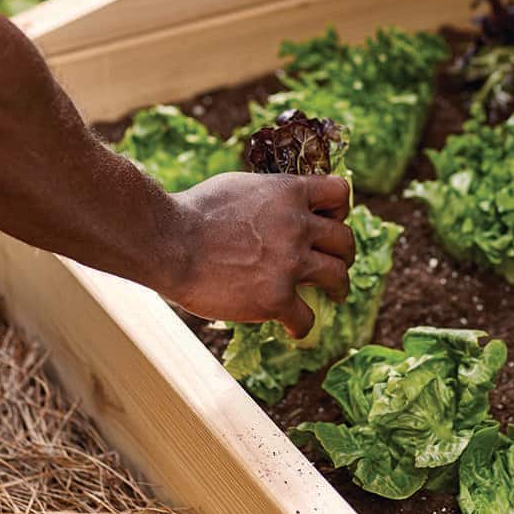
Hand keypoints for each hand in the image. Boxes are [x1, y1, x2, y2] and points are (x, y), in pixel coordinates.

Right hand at [163, 172, 354, 337]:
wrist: (169, 242)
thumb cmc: (193, 211)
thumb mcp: (238, 185)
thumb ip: (267, 195)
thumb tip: (275, 201)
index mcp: (289, 192)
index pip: (338, 193)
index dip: (338, 209)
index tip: (332, 222)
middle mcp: (298, 225)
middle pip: (344, 239)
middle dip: (344, 252)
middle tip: (339, 262)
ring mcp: (291, 263)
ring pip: (337, 276)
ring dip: (339, 287)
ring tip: (336, 294)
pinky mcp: (276, 298)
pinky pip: (306, 318)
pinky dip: (302, 326)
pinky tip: (294, 328)